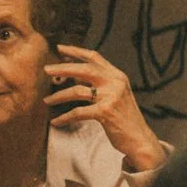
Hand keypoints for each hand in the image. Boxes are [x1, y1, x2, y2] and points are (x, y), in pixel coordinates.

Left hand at [44, 45, 166, 170]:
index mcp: (117, 76)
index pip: (95, 57)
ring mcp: (111, 97)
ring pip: (77, 91)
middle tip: (46, 69)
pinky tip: (56, 122)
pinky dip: (64, 117)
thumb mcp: (115, 95)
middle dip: (63, 68)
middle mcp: (115, 83)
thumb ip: (99, 83)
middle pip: (84, 69)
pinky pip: (78, 112)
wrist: (139, 138)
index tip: (60, 48)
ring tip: (46, 100)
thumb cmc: (124, 117)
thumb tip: (74, 75)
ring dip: (59, 96)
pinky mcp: (105, 112)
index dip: (76, 51)